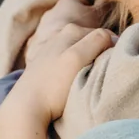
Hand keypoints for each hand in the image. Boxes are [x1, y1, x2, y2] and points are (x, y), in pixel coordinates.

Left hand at [0, 24, 116, 138]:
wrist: (26, 107)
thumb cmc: (53, 85)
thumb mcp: (77, 58)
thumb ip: (97, 40)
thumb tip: (112, 36)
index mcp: (70, 30)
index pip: (105, 36)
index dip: (112, 51)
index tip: (111, 68)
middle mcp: (60, 36)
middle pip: (92, 44)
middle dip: (100, 56)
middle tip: (101, 75)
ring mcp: (52, 52)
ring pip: (82, 55)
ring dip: (89, 65)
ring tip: (87, 81)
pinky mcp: (47, 68)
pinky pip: (70, 65)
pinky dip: (76, 72)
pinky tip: (73, 84)